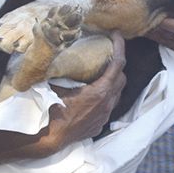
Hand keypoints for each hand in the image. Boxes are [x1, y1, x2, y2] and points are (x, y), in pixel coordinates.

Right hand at [40, 32, 125, 148]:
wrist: (51, 137)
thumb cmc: (53, 110)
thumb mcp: (57, 85)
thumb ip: (62, 71)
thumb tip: (58, 56)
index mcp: (100, 91)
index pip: (118, 64)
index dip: (120, 47)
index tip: (118, 35)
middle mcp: (107, 103)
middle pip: (122, 79)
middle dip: (118, 65)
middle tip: (108, 56)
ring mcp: (105, 115)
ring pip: (117, 94)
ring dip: (113, 83)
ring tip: (101, 75)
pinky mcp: (100, 124)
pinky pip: (108, 107)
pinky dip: (105, 98)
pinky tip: (93, 96)